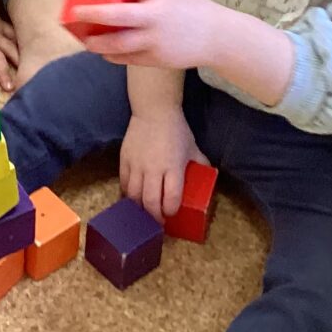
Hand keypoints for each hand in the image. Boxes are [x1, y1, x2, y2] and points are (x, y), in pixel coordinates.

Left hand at [70, 0, 228, 70]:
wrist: (218, 38)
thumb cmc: (194, 9)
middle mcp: (155, 16)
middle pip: (116, 15)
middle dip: (91, 14)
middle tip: (75, 13)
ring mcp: (154, 39)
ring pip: (118, 43)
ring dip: (97, 42)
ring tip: (86, 41)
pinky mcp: (156, 58)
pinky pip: (127, 58)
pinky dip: (113, 56)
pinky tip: (105, 52)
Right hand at [120, 108, 206, 222]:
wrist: (154, 111)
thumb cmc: (176, 130)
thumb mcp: (193, 148)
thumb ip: (200, 164)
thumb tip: (208, 178)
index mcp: (173, 166)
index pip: (171, 198)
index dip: (171, 211)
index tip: (171, 214)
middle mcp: (153, 168)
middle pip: (150, 202)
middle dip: (154, 217)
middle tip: (158, 220)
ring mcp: (137, 165)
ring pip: (134, 197)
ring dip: (139, 209)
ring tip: (144, 212)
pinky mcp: (124, 160)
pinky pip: (123, 184)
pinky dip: (127, 195)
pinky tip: (133, 199)